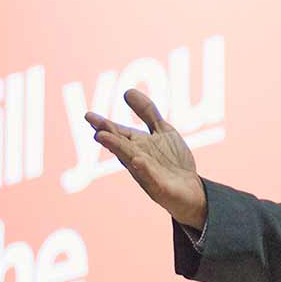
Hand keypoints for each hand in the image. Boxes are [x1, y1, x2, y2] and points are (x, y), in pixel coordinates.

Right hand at [84, 89, 207, 228]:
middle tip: (95, 129)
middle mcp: (137, 158)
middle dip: (109, 137)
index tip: (89, 116)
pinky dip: (144, 170)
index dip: (104, 125)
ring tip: (104, 138)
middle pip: (121, 146)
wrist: (191, 191)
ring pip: (131, 160)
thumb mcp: (162, 130)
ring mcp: (147, 174)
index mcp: (137, 145)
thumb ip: (147, 112)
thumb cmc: (173, 161)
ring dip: (118, 149)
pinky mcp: (160, 188)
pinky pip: (151, 178)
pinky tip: (137, 160)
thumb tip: (126, 91)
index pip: (118, 133)